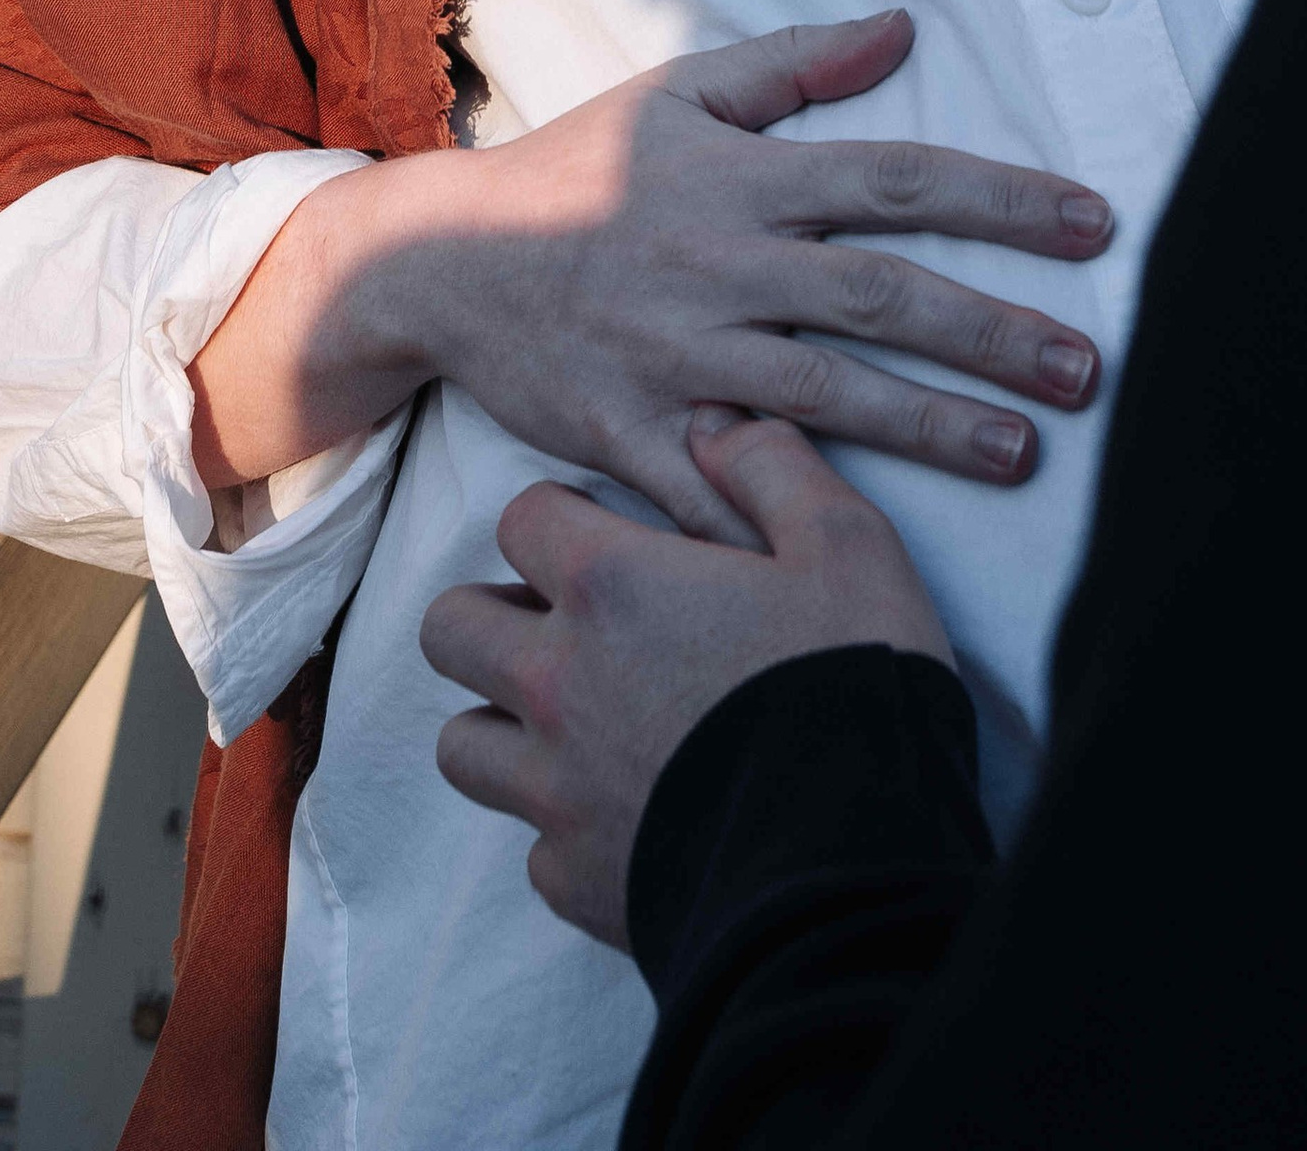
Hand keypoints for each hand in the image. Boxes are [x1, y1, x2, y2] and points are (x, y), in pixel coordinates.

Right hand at [189, 9, 1112, 539]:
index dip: (1002, 198)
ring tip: (1022, 453)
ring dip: (928, 425)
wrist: (438, 261)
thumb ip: (795, 63)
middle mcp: (719, 265)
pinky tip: (859, 546)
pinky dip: (781, 513)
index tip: (1094, 224)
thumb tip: (902, 25)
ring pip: (821, 394)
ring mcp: (674, 356)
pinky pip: (715, 484)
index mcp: (743, 179)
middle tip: (1088, 366)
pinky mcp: (626, 433)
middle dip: (990, 331)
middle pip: (878, 295)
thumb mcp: (678, 94)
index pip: (898, 178)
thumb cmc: (571, 170)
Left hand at [425, 407, 948, 948]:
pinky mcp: (575, 882)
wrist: (855, 865)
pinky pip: (534, 846)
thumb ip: (770, 466)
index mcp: (612, 588)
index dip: (562, 520)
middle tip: (567, 628)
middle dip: (496, 616)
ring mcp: (556, 792)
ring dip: (505, 726)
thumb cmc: (853, 685)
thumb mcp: (845, 545)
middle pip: (451, 628)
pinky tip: (631, 817)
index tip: (607, 539)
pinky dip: (566, 829)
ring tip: (577, 725)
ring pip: (463, 744)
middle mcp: (559, 684)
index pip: (521, 519)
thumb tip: (713, 424)